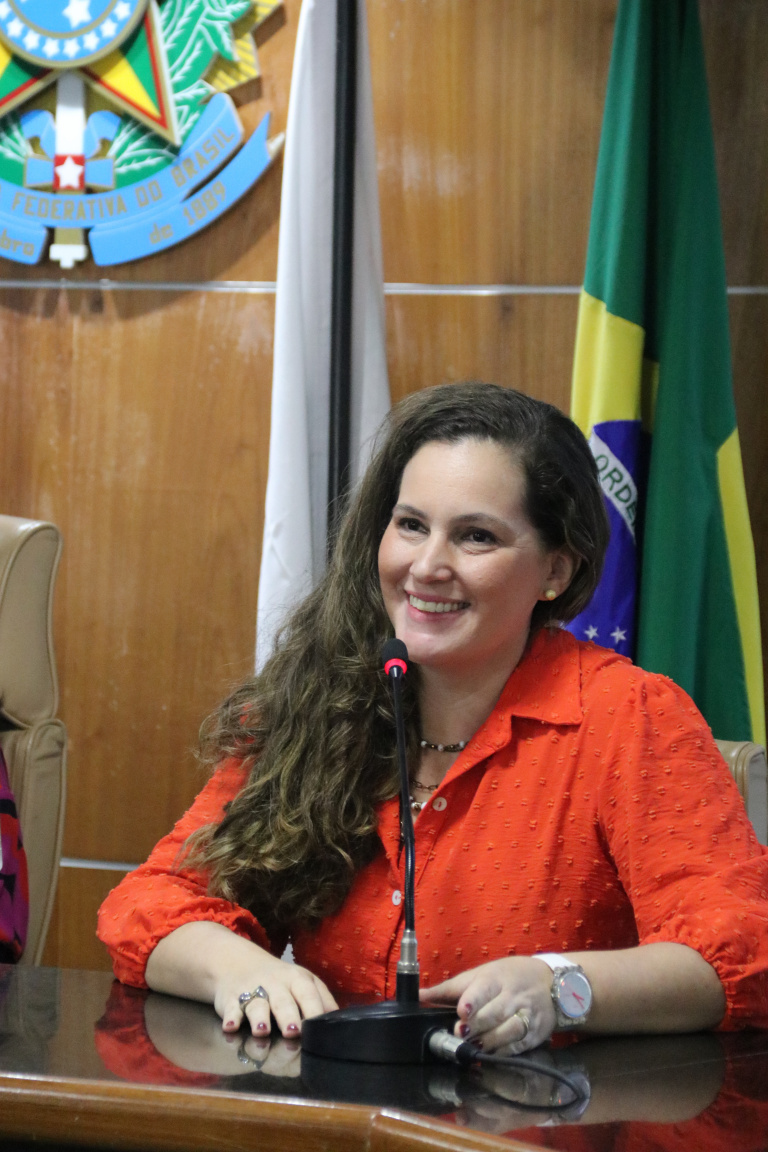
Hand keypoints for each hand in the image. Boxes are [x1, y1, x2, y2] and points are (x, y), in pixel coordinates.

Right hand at [145, 922, 337, 1040]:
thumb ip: (320, 1002)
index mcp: (298, 980)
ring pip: (257, 1004)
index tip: (319, 1029)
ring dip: (259, 1017)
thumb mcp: (302, 984)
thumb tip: (341, 1024)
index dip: (314, 1010)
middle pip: (283, 1001)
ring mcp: (252, 990)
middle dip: (288, 1015)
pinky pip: (230, 1008)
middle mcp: (276, 984)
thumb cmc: (279, 982)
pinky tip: (230, 1027)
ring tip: (262, 1030)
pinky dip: (230, 1017)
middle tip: (293, 1032)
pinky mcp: (230, 998)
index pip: (309, 994)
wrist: (237, 963)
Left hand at [420, 956, 554, 1051]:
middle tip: (460, 1034)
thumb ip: (449, 989)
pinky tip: (491, 1056)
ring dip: (490, 1041)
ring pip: (509, 1030)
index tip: (462, 1011)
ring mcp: (526, 1015)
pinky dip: (504, 1052)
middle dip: (477, 1026)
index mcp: (495, 979)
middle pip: (494, 1013)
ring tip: (474, 1048)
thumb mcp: (480, 975)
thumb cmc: (507, 977)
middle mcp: (512, 996)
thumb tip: (418, 996)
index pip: (483, 989)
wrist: (550, 982)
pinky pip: (519, 1046)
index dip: (473, 1001)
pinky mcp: (535, 1033)